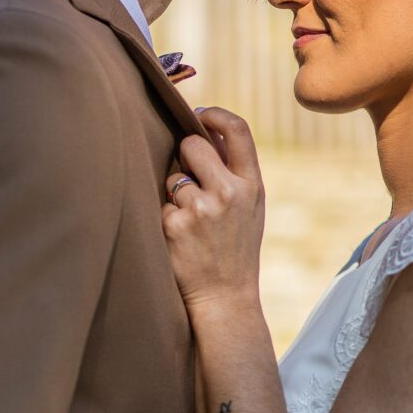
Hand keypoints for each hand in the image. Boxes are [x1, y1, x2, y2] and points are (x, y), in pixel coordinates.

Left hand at [162, 108, 264, 313]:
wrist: (226, 297)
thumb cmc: (235, 248)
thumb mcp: (250, 208)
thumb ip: (235, 170)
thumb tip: (208, 129)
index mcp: (252, 185)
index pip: (238, 130)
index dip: (215, 115)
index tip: (200, 115)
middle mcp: (229, 193)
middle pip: (193, 144)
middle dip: (185, 155)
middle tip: (190, 177)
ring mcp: (201, 209)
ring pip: (172, 177)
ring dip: (174, 193)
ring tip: (192, 221)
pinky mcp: (175, 226)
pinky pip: (160, 204)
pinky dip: (165, 217)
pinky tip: (180, 238)